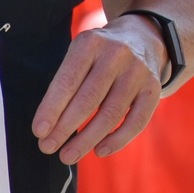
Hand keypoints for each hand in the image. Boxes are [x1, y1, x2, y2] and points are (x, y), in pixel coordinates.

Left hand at [32, 16, 164, 163]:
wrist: (142, 37)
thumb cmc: (99, 54)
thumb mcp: (80, 54)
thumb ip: (66, 84)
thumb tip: (48, 128)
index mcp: (91, 43)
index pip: (68, 80)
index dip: (52, 108)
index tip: (39, 132)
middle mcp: (117, 54)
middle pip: (88, 99)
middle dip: (65, 128)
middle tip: (47, 147)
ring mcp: (138, 71)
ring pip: (111, 113)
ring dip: (87, 139)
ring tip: (68, 155)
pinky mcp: (153, 88)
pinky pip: (137, 121)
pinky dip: (117, 140)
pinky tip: (99, 151)